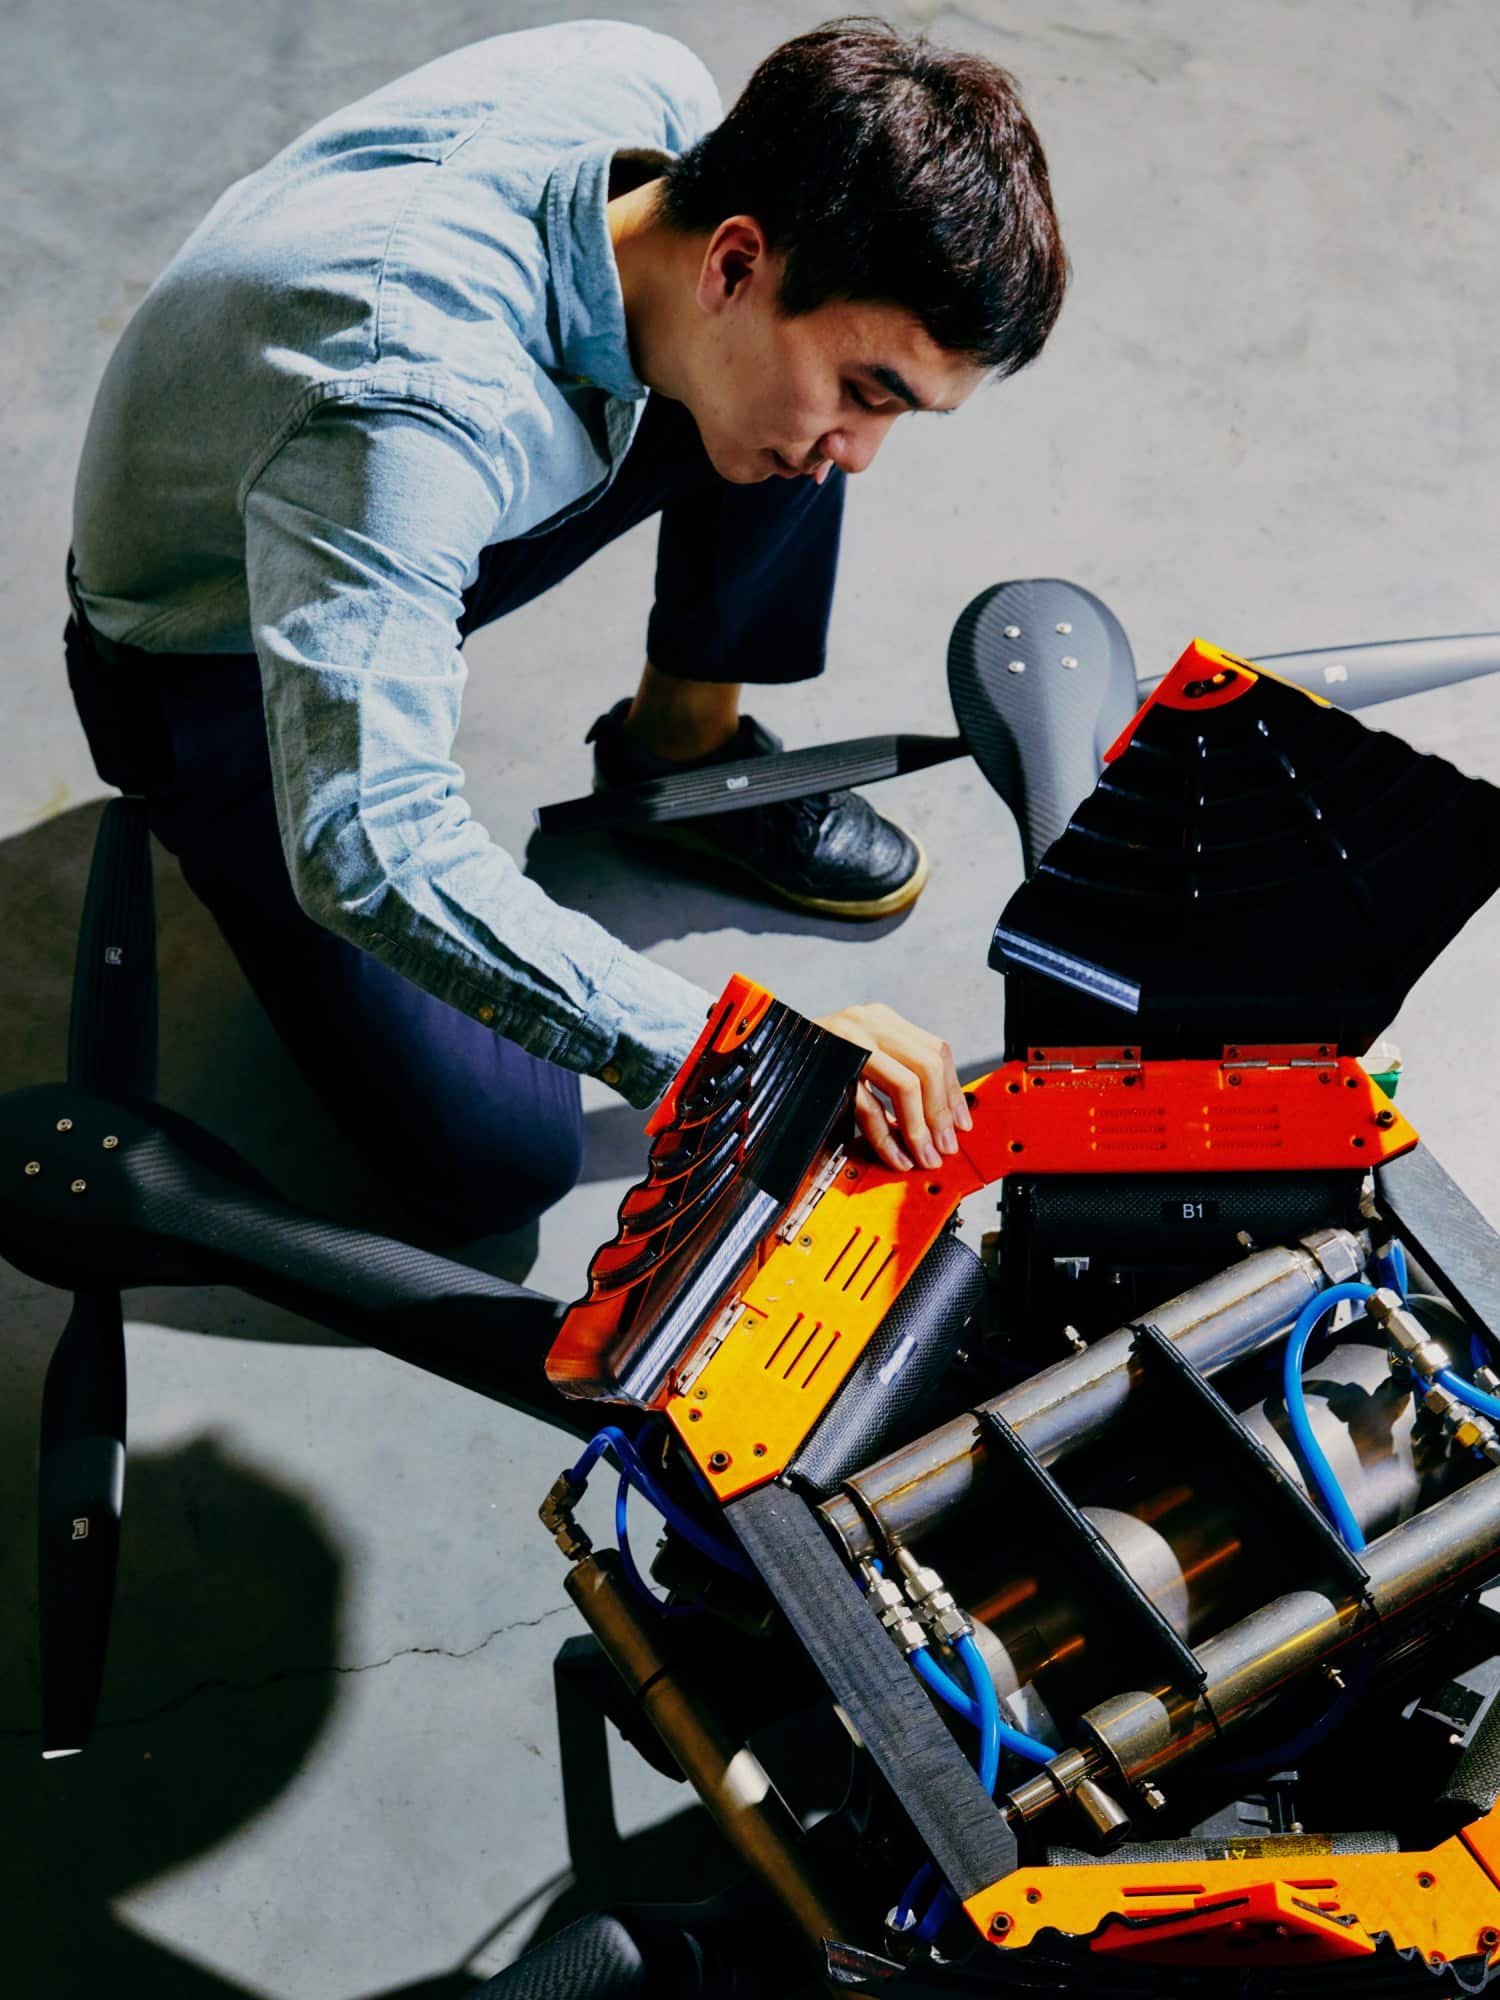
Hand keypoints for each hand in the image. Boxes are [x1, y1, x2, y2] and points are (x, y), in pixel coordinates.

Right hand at [812, 1002, 972, 1172]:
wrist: (761, 1055)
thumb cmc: (812, 1065)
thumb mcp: (860, 1062)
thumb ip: (894, 1076)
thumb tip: (938, 1118)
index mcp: (880, 1019)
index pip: (935, 1049)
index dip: (952, 1092)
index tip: (960, 1124)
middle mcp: (867, 1022)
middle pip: (927, 1065)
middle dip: (941, 1113)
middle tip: (944, 1148)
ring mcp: (847, 1041)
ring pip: (906, 1084)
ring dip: (920, 1128)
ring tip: (923, 1157)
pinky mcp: (830, 1067)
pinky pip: (869, 1107)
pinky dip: (887, 1138)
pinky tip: (894, 1157)